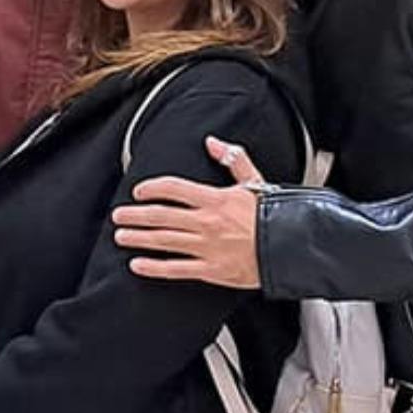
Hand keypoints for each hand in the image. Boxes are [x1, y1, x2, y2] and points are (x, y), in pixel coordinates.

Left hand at [110, 136, 264, 288]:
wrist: (293, 249)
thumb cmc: (275, 216)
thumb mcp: (255, 181)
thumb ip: (232, 159)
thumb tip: (213, 142)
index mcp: (215, 199)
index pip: (173, 188)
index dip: (152, 188)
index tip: (138, 190)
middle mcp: (206, 222)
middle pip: (161, 215)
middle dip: (135, 215)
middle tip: (119, 215)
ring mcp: (206, 247)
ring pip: (163, 241)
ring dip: (139, 238)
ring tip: (121, 236)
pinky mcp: (211, 270)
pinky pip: (176, 269)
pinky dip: (154, 268)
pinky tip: (138, 265)